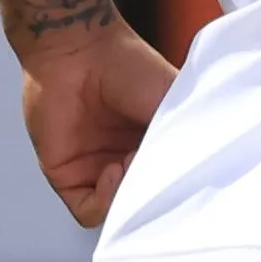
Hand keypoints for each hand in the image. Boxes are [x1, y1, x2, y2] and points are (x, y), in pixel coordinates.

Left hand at [19, 19, 173, 225]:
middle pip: (143, 205)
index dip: (177, 190)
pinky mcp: (67, 176)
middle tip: (158, 171)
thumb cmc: (131, 66)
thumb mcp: (173, 106)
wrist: (81, 48)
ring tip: (133, 163)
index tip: (185, 177)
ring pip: (117, 213)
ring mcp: (97, 172)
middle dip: (153, 195)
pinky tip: (111, 171)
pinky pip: (87, 210)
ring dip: (129, 196)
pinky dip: (103, 200)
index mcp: (153, 149)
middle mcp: (127, 164)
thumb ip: (182, 143)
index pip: (168, 189)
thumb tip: (193, 180)